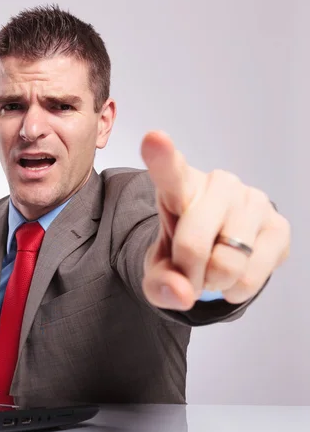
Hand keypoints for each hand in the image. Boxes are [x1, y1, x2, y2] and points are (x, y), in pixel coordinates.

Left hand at [140, 131, 289, 310]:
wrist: (215, 253)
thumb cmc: (181, 251)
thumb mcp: (158, 270)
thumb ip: (159, 283)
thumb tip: (182, 293)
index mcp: (178, 184)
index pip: (168, 170)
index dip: (161, 156)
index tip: (153, 138)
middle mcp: (217, 184)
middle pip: (191, 243)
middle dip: (186, 274)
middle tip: (187, 275)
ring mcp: (252, 200)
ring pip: (225, 263)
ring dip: (213, 283)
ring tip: (211, 271)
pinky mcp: (278, 225)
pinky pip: (251, 276)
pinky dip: (236, 290)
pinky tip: (232, 278)